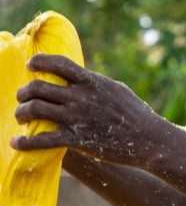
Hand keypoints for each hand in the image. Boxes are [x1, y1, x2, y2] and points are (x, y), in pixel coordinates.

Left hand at [12, 53, 164, 165]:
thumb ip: (97, 85)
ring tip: (20, 117)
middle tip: (23, 98)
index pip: (58, 63)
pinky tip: (17, 144)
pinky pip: (42, 140)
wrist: (149, 139)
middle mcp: (81, 97)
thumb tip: (83, 80)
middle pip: (39, 87)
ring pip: (35, 109)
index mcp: (92, 82)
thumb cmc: (138, 115)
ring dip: (21, 112)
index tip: (30, 66)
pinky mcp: (77, 140)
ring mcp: (77, 118)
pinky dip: (25, 142)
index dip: (39, 61)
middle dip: (24, 92)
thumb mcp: (118, 91)